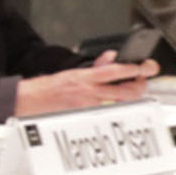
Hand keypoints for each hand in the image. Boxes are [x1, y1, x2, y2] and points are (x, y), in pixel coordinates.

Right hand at [14, 56, 156, 115]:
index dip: (132, 70)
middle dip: (139, 86)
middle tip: (144, 80)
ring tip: (136, 90)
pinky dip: (117, 106)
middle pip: (124, 91)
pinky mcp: (87, 116)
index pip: (114, 71)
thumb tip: (110, 58)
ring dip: (132, 96)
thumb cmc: (50, 87)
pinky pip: (108, 111)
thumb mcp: (73, 72)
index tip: (143, 67)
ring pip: (120, 103)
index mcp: (85, 77)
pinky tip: (120, 103)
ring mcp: (89, 106)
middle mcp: (89, 92)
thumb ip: (95, 66)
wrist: (31, 101)